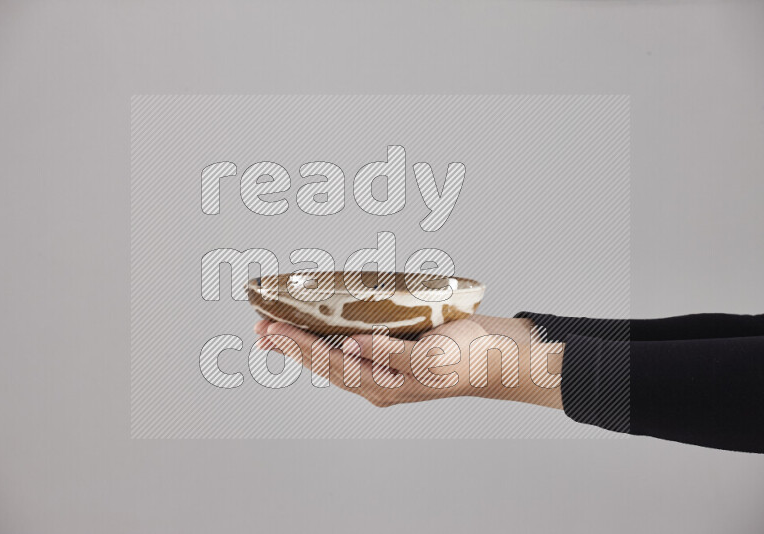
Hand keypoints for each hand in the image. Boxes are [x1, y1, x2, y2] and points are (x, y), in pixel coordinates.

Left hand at [253, 315, 563, 408]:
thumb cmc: (471, 357)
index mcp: (384, 384)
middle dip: (292, 346)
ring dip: (306, 342)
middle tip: (261, 327)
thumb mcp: (431, 358)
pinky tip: (323, 329)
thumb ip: (390, 355)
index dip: (298, 346)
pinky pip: (353, 347)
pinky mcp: (397, 353)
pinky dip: (331, 337)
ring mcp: (387, 369)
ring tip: (279, 329)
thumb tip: (352, 346)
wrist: (502, 355)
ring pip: (335, 356)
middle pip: (325, 362)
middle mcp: (379, 380)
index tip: (271, 329)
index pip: (329, 363)